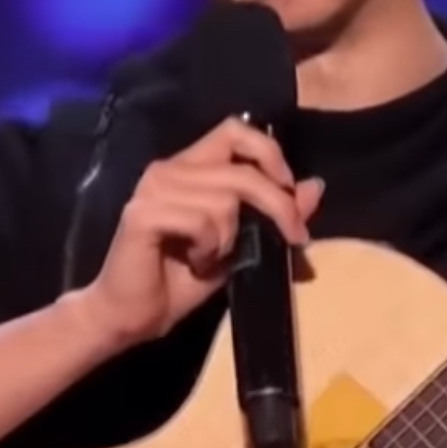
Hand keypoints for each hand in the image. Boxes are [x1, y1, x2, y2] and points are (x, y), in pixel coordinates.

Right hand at [72, 118, 323, 348]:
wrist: (131, 317)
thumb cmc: (179, 281)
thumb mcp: (240, 246)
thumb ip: (272, 214)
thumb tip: (315, 186)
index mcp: (189, 167)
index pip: (234, 131)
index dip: (269, 153)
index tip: (290, 190)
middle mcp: (169, 168)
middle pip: (242, 170)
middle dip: (278, 207)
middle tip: (293, 239)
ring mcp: (154, 188)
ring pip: (225, 200)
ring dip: (230, 239)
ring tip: (209, 257)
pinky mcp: (143, 213)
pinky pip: (202, 221)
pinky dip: (209, 248)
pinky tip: (194, 261)